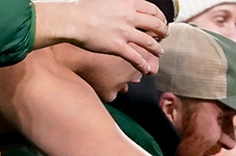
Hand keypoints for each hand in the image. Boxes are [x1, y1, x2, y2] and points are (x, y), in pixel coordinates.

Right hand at [34, 0, 167, 74]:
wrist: (72, 20)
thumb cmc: (84, 9)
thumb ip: (120, 3)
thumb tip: (126, 5)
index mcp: (128, 3)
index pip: (153, 10)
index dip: (161, 18)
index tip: (162, 22)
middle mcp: (129, 17)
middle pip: (156, 26)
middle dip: (164, 32)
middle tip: (164, 36)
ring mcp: (125, 33)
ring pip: (150, 43)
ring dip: (157, 49)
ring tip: (159, 52)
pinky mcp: (118, 47)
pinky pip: (136, 58)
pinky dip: (144, 65)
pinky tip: (147, 69)